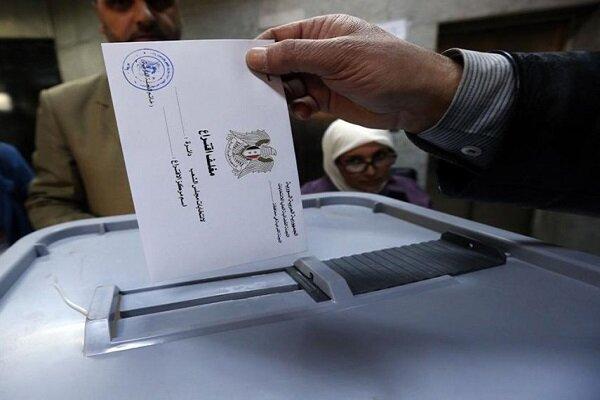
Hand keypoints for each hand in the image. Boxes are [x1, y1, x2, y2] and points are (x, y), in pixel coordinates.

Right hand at [246, 14, 461, 132]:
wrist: (418, 99)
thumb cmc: (386, 67)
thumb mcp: (337, 57)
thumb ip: (295, 56)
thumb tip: (255, 55)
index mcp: (321, 32)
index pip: (279, 37)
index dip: (260, 51)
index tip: (242, 70)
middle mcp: (318, 53)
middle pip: (280, 64)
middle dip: (268, 78)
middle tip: (257, 94)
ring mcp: (322, 78)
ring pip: (288, 87)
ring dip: (282, 97)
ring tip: (281, 106)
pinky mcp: (328, 100)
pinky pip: (302, 104)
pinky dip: (298, 110)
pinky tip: (304, 113)